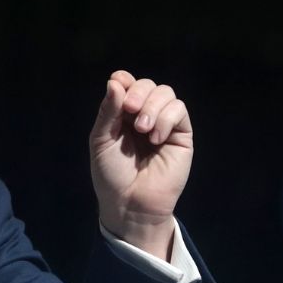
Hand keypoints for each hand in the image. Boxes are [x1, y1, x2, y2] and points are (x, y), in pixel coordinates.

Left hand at [89, 70, 192, 259]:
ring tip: (142, 129)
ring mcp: (164, 124)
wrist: (130, 202)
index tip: (119, 84)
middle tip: (130, 109)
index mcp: (121, 114)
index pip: (127, 84)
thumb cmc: (111, 174)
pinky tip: (156, 138)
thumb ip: (108, 111)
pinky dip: (166, 118)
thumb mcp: (101, 140)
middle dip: (138, 92)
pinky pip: (179, 111)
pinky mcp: (181, 135)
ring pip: (166, 93)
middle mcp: (143, 115)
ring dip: (153, 105)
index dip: (124, 80)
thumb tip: (116, 80)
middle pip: (147, 84)